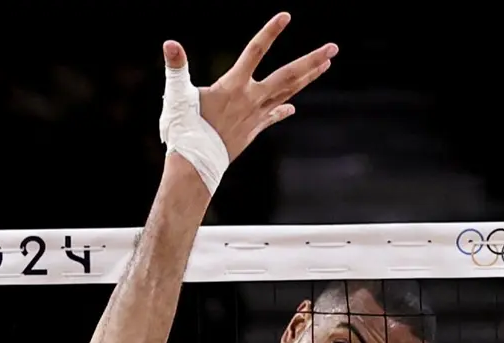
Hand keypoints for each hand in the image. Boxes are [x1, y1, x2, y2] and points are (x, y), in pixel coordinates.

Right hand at [164, 13, 335, 161]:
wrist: (195, 165)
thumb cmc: (185, 130)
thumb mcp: (178, 94)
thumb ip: (176, 67)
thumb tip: (170, 43)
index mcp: (234, 85)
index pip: (255, 51)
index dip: (270, 33)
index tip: (286, 16)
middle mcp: (251, 99)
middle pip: (288, 76)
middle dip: (312, 61)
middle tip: (333, 48)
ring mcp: (255, 116)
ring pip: (288, 93)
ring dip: (308, 78)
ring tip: (326, 65)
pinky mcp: (253, 131)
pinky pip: (273, 116)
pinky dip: (283, 110)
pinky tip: (292, 108)